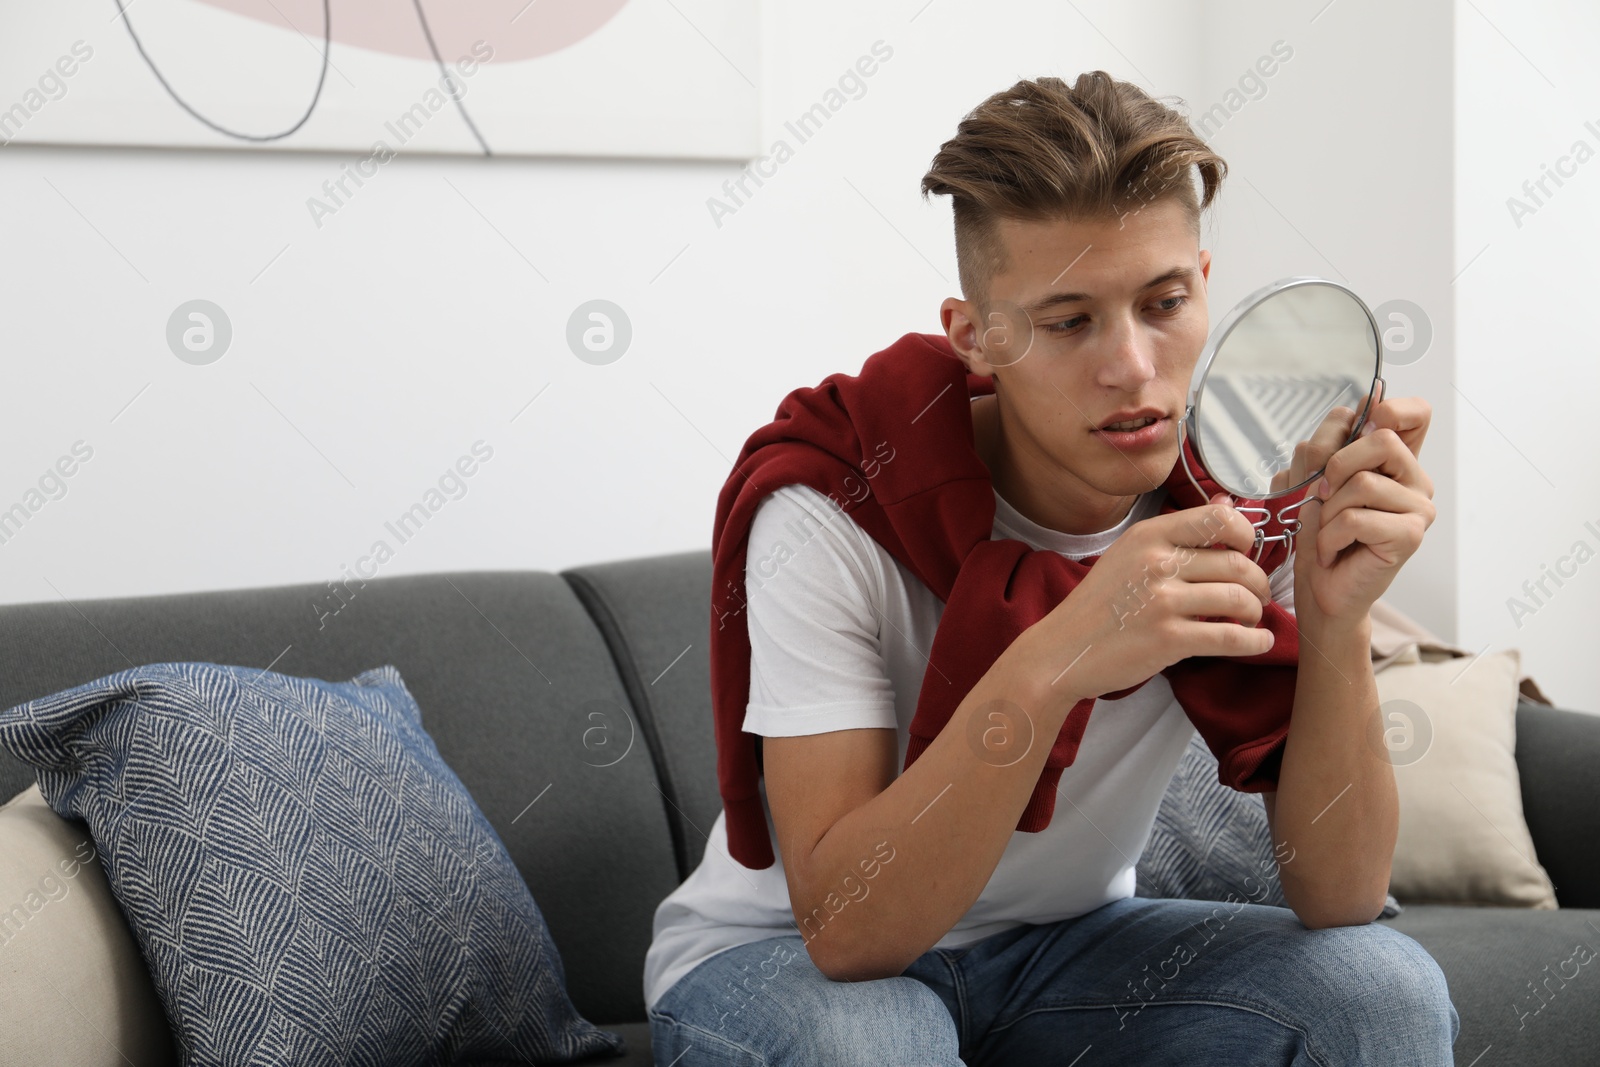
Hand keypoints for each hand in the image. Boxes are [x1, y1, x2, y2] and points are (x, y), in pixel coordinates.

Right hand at [1011, 499, 1276, 713]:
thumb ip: (1181, 530)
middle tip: (1257, 595)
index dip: (1246, 535)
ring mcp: (1162, 601)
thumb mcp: (1130, 554)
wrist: (1062, 650)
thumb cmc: (1099, 604)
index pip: (1219, 519)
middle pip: (1237, 564)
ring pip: (1238, 599)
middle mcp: (1155, 562)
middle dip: (1259, 582)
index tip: (1246, 553)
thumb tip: (1227, 500)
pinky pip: (1230, 638)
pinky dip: (1254, 642)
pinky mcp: (1168, 639)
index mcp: (1147, 535)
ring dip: (1255, 611)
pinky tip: (1258, 642)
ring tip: (1250, 618)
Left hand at [1292, 380, 1435, 624]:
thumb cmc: (1317, 536)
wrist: (1320, 590)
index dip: (1389, 408)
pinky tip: (1332, 551)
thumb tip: (1356, 411)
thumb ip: (1329, 446)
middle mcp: (1415, 481)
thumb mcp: (1311, 481)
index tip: (1359, 429)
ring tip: (1328, 532)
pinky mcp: (1410, 536)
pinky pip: (1356, 518)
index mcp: (1395, 462)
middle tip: (1323, 497)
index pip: (1415, 413)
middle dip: (1336, 465)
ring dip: (1328, 510)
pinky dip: (1329, 536)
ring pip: (1363, 483)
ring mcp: (1418, 508)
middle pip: (1382, 439)